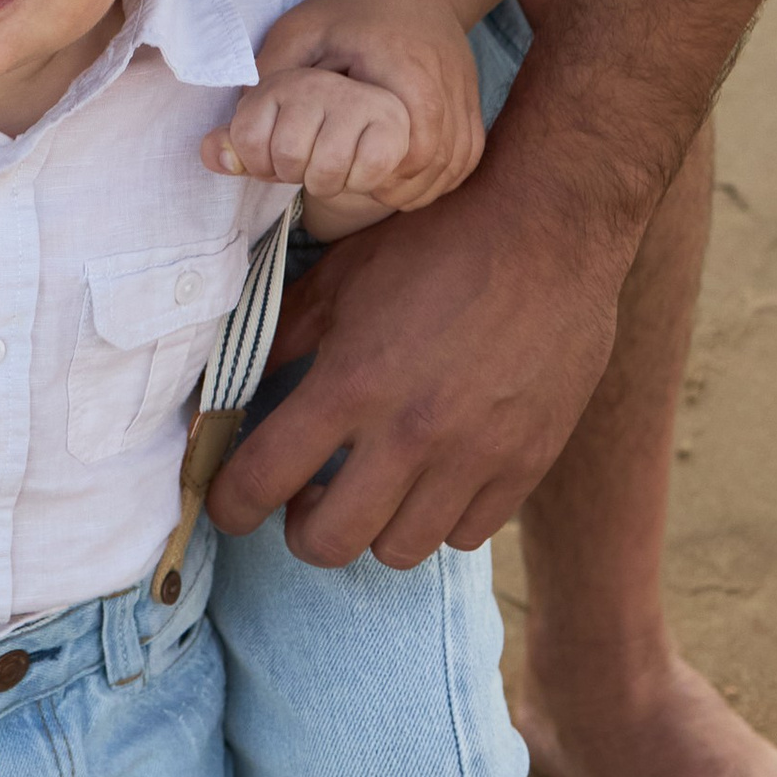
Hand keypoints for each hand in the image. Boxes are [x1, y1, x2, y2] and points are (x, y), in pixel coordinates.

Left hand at [206, 68, 414, 229]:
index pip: (246, 139)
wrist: (387, 71)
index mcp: (284, 79)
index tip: (278, 147)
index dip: (258, 160)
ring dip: (329, 182)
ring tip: (340, 159)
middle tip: (315, 155)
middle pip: (287, 157)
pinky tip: (365, 162)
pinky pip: (366, 175)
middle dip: (297, 173)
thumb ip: (239, 134)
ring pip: (325, 172)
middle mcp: (321, 84)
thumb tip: (214, 156)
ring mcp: (361, 101)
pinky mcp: (395, 125)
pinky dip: (362, 182)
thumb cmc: (318, 114)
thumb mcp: (272, 112)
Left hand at [209, 150, 631, 567]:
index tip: (227, 504)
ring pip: (398, 551)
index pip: (261, 479)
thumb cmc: (435, 239)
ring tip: (370, 487)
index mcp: (352, 383)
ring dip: (371, 527)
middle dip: (299, 530)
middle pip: (328, 543)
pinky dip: (438, 519)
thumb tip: (232, 389)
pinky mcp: (527, 463)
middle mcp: (411, 433)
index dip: (228, 503)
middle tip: (302, 497)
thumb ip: (283, 339)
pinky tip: (430, 478)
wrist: (549, 225)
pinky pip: (466, 534)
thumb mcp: (342, 277)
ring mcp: (475, 456)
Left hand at [254, 0, 482, 209]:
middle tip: (327, 166)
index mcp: (408, 76)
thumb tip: (216, 150)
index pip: (392, 158)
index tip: (315, 158)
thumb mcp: (298, 34)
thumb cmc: (351, 9)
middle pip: (409, 179)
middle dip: (361, 182)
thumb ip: (259, 90)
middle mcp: (448, 100)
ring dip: (386, 187)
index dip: (348, 170)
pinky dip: (412, 183)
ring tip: (351, 163)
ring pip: (429, 184)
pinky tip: (380, 165)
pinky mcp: (475, 130)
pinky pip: (448, 178)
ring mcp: (468, 118)